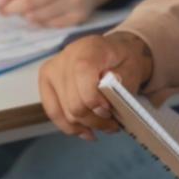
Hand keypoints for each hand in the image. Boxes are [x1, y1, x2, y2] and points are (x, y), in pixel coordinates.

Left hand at [0, 0, 124, 27]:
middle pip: (32, 0)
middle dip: (11, 8)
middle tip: (3, 9)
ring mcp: (76, 0)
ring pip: (38, 16)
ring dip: (24, 15)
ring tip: (24, 8)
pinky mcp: (79, 16)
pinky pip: (48, 25)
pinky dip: (38, 21)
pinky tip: (41, 12)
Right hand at [37, 31, 153, 140]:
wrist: (112, 53)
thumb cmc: (123, 62)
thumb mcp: (133, 67)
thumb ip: (123, 80)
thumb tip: (108, 92)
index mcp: (88, 48)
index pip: (82, 74)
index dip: (95, 99)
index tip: (110, 109)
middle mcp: (65, 57)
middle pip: (74, 102)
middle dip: (96, 119)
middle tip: (113, 123)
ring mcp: (52, 70)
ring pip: (65, 113)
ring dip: (87, 125)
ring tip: (105, 126)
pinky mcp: (46, 82)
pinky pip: (54, 113)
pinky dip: (72, 127)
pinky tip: (86, 131)